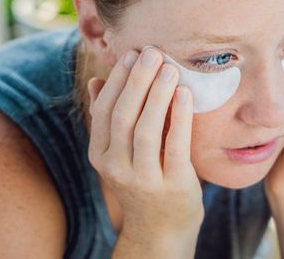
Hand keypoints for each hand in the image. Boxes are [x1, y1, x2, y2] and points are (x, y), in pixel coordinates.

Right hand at [87, 47, 203, 238]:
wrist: (160, 230)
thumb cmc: (144, 182)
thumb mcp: (120, 154)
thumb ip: (110, 120)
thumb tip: (98, 81)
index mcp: (100, 156)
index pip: (104, 111)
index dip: (118, 80)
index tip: (132, 54)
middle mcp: (115, 168)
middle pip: (122, 116)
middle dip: (136, 80)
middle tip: (151, 52)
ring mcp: (143, 179)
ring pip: (144, 129)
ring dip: (156, 94)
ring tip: (169, 67)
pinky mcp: (172, 185)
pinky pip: (174, 145)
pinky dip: (179, 117)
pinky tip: (185, 94)